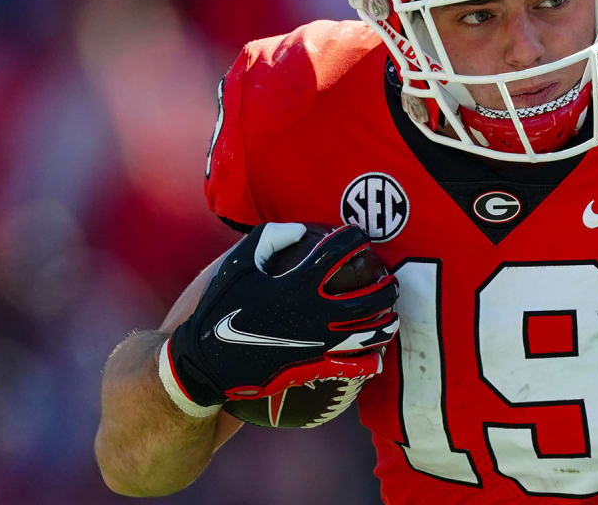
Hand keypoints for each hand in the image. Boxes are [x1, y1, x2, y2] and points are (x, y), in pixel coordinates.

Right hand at [162, 222, 398, 407]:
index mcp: (297, 283)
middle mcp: (313, 312)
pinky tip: (376, 358)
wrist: (205, 361)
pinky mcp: (312, 367)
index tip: (359, 235)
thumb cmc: (220, 308)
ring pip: (367, 332)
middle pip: (367, 297)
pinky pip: (350, 367)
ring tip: (392, 315)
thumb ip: (269, 238)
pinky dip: (367, 363)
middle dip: (386, 287)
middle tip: (390, 280)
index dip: (353, 238)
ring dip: (385, 322)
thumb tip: (300, 229)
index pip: (337, 252)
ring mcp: (317, 342)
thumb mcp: (237, 265)